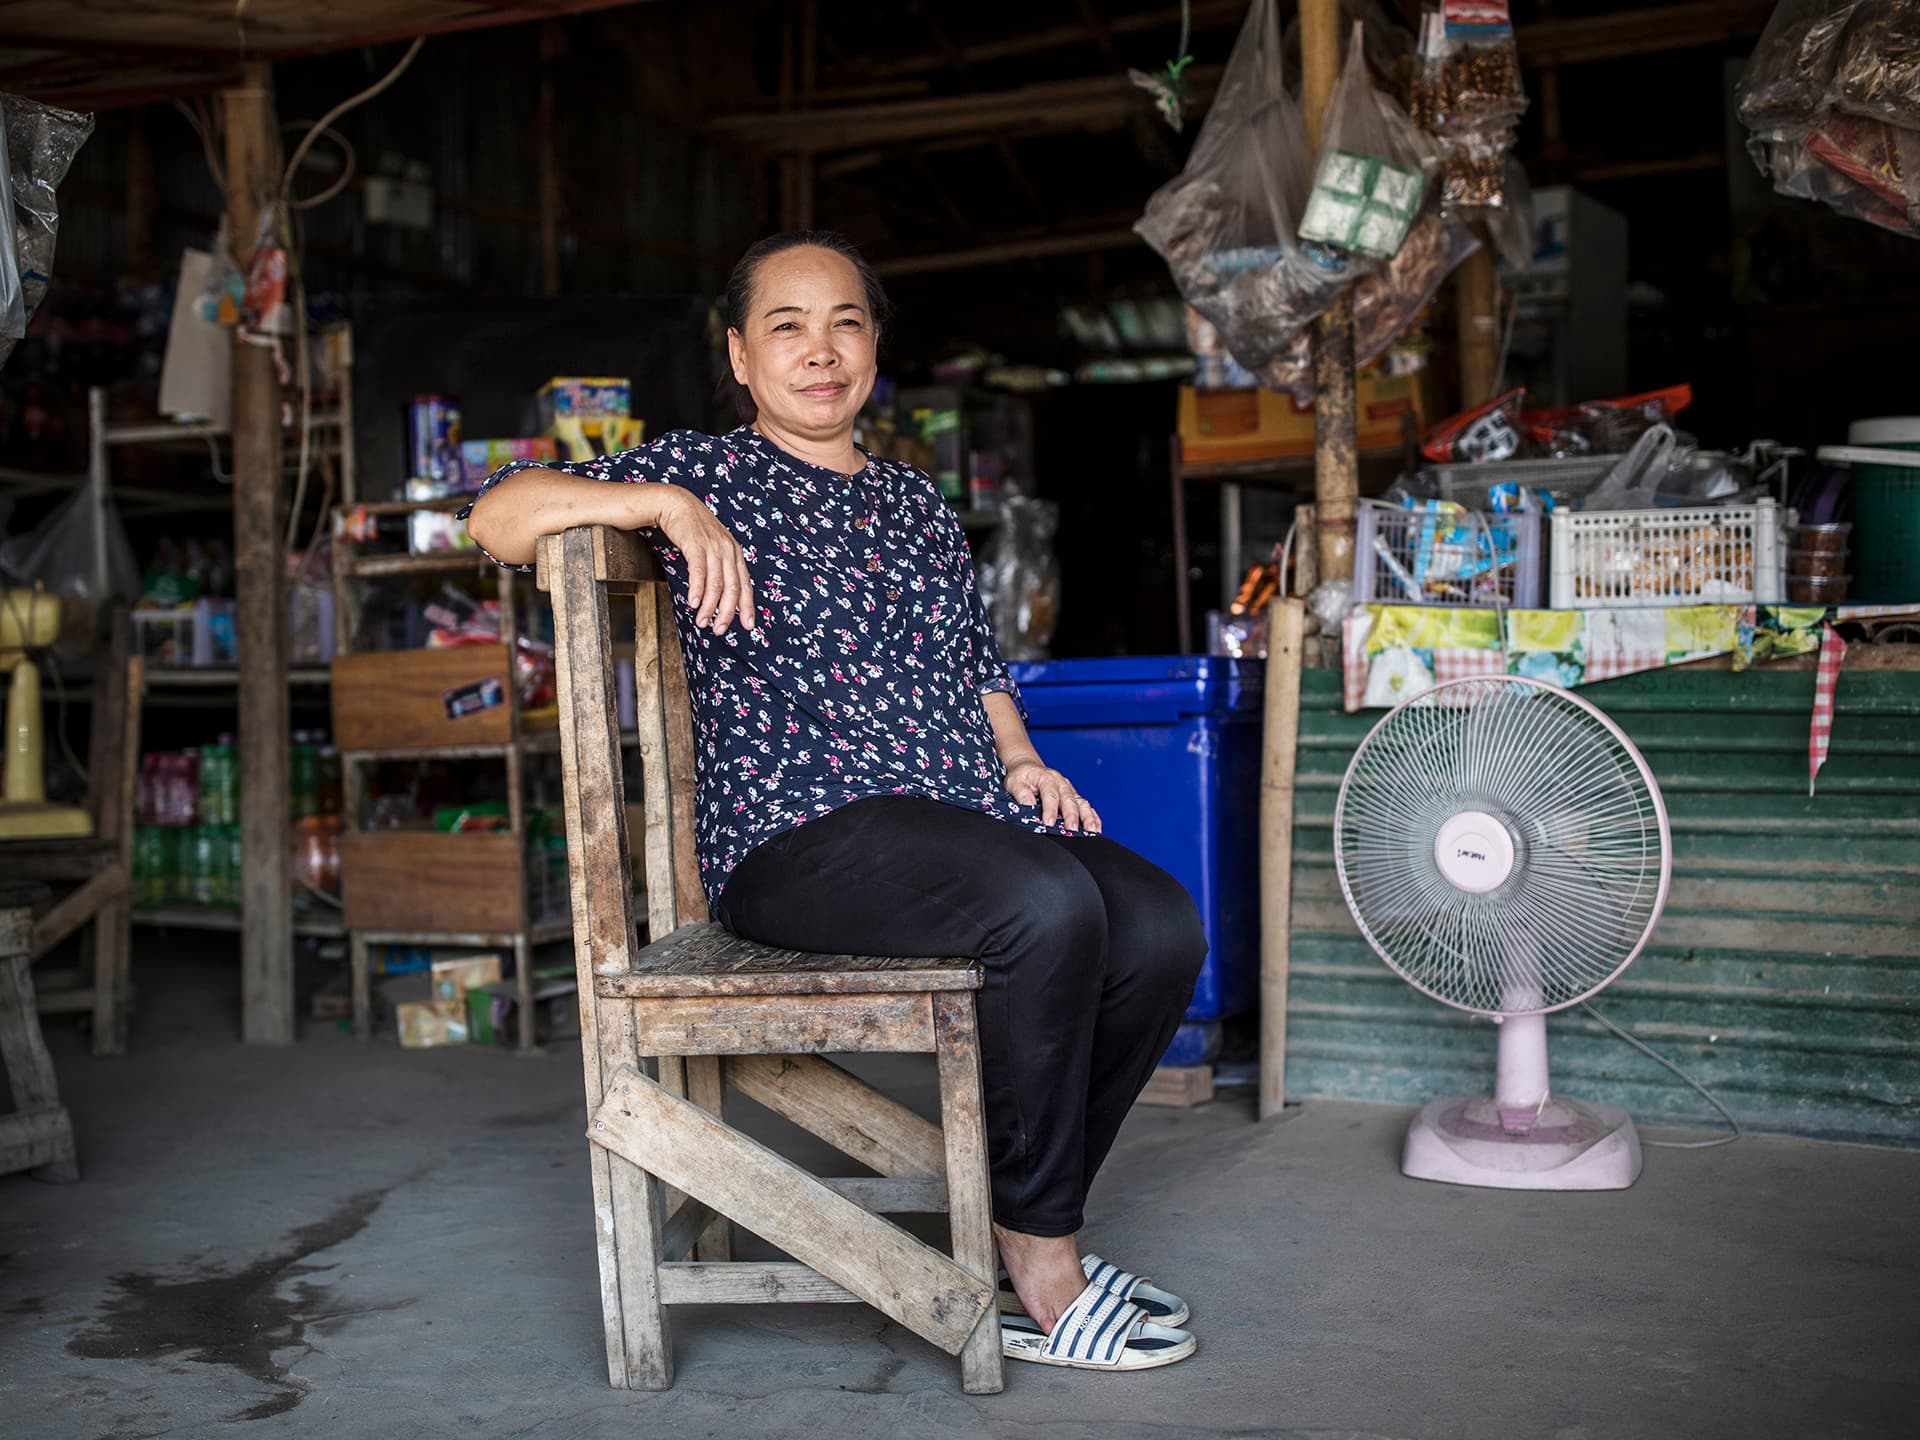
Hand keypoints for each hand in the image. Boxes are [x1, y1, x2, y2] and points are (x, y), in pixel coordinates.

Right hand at [654, 487, 754, 632]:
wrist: (675, 503)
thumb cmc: (693, 529)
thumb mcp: (712, 547)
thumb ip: (719, 567)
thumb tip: (720, 594)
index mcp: (735, 553)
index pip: (745, 584)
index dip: (747, 606)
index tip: (748, 626)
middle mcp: (728, 550)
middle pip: (732, 588)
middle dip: (727, 612)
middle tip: (719, 630)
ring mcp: (713, 546)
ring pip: (716, 583)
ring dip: (709, 606)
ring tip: (702, 622)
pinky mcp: (695, 544)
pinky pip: (699, 571)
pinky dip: (697, 589)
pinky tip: (694, 603)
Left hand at [1004, 760, 1100, 833]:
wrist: (1028, 767)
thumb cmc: (1021, 775)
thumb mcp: (1014, 782)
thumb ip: (1021, 795)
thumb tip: (1028, 808)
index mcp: (1047, 778)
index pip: (1050, 795)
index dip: (1050, 810)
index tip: (1049, 823)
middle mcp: (1061, 783)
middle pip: (1069, 800)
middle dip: (1072, 816)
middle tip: (1072, 830)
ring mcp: (1069, 789)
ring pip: (1081, 802)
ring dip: (1087, 817)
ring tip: (1091, 830)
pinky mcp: (1073, 796)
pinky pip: (1085, 805)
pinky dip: (1092, 816)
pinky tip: (1096, 827)